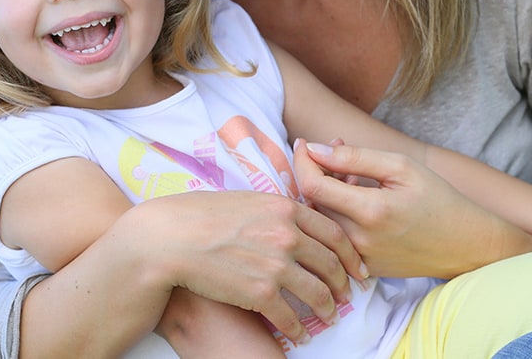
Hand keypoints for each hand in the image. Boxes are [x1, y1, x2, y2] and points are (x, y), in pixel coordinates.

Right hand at [138, 189, 364, 343]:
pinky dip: (300, 328)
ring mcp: (276, 265)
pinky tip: (300, 332)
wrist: (174, 237)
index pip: (333, 232)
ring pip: (318, 293)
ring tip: (329, 315)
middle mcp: (287, 235)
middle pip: (331, 263)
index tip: (357, 266)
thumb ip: (277, 209)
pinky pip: (292, 317)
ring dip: (327, 308)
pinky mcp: (261, 293)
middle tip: (348, 293)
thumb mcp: (248, 199)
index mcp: (286, 208)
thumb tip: (296, 220)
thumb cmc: (205, 214)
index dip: (350, 253)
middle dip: (344, 282)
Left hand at [293, 139, 510, 278]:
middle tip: (336, 151)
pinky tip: (356, 200)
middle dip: (315, 170)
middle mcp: (359, 240)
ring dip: (325, 192)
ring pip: (320, 219)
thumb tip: (313, 149)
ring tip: (351, 175)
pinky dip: (336, 213)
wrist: (466, 244)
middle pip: (312, 201)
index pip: (311, 185)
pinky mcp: (362, 270)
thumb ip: (354, 157)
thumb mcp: (400, 166)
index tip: (303, 143)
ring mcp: (359, 260)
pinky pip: (334, 237)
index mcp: (370, 211)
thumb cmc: (436, 198)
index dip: (302, 160)